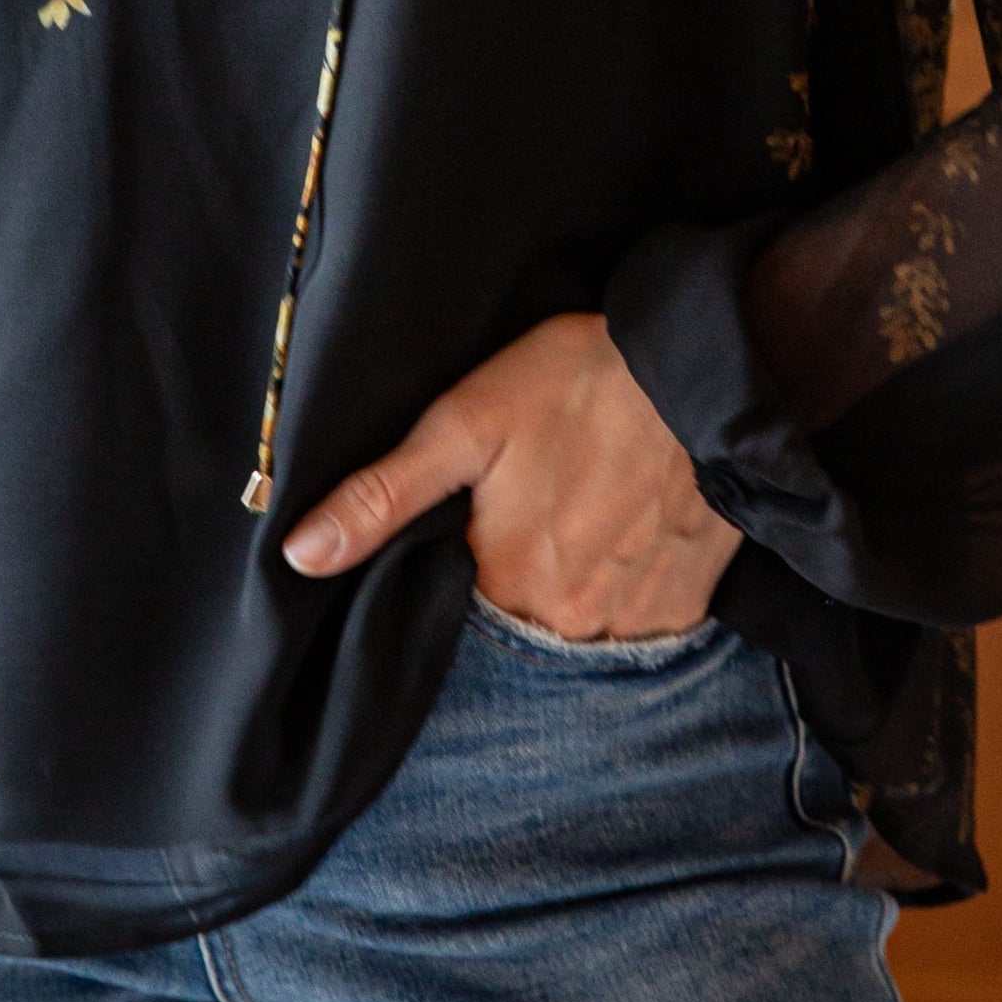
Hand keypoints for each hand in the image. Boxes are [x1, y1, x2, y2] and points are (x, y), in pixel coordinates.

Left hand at [281, 311, 742, 637]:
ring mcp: (638, 620)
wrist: (702, 366)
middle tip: (530, 520)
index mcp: (508, 582)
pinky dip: (622, 599)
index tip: (471, 537)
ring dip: (568, 600)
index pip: (454, 619)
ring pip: (580, 635)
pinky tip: (618, 542)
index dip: (455, 580)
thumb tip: (300, 557)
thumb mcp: (464, 422)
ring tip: (573, 529)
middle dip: (512, 591)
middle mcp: (573, 621)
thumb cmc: (576, 382)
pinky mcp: (687, 605)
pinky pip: (639, 630)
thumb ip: (382, 497)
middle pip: (519, 632)